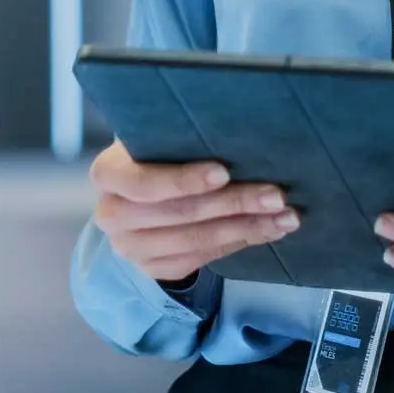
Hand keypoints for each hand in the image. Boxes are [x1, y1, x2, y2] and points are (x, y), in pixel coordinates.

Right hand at [90, 140, 298, 284]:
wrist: (142, 191)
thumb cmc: (160, 151)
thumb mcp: (161, 135)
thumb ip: (184, 134)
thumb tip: (238, 124)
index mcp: (108, 175)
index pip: (143, 183)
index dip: (184, 180)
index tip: (224, 172)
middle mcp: (111, 216)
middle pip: (179, 214)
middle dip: (233, 203)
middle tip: (276, 195)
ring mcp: (131, 248)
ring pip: (196, 240)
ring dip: (247, 227)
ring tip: (285, 215)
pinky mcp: (153, 268)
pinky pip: (202, 258)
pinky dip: (240, 242)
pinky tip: (269, 230)